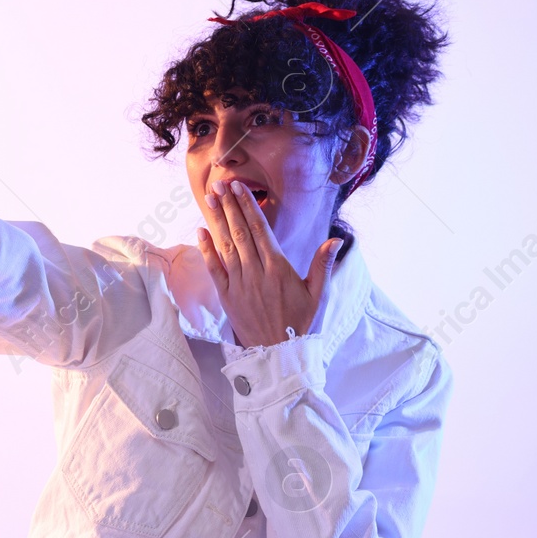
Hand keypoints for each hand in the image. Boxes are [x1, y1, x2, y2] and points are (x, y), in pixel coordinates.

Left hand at [196, 179, 342, 347]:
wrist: (279, 354)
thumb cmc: (301, 323)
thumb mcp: (318, 294)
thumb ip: (323, 264)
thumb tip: (336, 240)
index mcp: (278, 268)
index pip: (260, 229)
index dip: (248, 206)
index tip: (239, 188)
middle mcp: (256, 272)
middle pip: (240, 232)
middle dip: (229, 206)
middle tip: (220, 184)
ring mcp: (239, 284)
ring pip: (226, 246)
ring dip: (217, 220)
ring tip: (210, 198)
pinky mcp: (227, 297)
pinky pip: (215, 269)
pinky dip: (207, 250)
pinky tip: (200, 231)